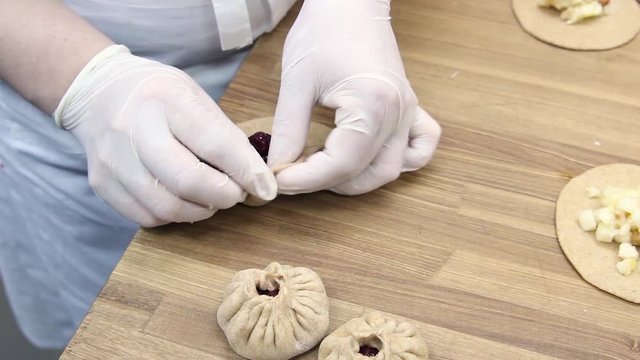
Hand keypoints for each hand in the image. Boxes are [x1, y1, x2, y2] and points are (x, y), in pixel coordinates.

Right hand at [55, 46, 276, 226]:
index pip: (214, 142)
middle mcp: (134, 129)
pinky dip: (175, 216)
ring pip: (167, 206)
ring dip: (201, 210)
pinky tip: (184, 201)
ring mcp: (113, 160)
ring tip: (212, 199)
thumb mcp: (194, 95)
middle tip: (236, 195)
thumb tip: (254, 176)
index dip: (246, 171)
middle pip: (187, 180)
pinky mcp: (102, 184)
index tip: (266, 188)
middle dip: (223, 196)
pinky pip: (147, 217)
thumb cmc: (158, 94)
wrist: (97, 93)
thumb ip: (222, 133)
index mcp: (165, 99)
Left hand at [268, 0, 440, 194]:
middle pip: (368, 173)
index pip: (340, 164)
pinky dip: (403, 161)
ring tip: (324, 169)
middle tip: (295, 173)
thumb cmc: (324, 31)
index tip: (278, 178)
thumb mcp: (297, 81)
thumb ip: (288, 129)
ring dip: (359, 179)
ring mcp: (407, 112)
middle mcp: (397, 114)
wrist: (350, 2)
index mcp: (372, 106)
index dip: (305, 179)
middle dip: (328, 182)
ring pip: (393, 169)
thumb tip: (277, 167)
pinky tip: (372, 158)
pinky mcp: (408, 107)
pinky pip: (421, 146)